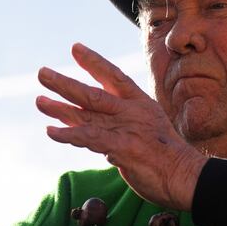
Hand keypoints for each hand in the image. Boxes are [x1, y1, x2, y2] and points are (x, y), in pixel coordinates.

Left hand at [36, 43, 206, 210]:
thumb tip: (100, 141)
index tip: (75, 48)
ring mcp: (126, 128)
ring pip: (86, 113)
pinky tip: (51, 132)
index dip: (94, 62)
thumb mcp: (148, 134)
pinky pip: (89, 138)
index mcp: (141, 104)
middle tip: (42, 73)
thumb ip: (122, 131)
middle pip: (92, 93)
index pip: (114, 76)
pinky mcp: (121, 147)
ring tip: (39, 101)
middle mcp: (131, 112)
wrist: (187, 177)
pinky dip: (68, 135)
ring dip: (59, 108)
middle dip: (65, 83)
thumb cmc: (168, 159)